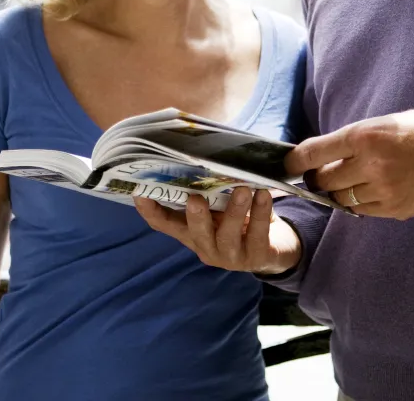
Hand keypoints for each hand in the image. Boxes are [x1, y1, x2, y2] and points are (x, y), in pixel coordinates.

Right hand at [134, 188, 301, 274]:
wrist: (274, 248)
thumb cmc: (240, 220)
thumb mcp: (220, 207)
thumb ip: (209, 189)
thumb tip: (200, 156)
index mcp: (192, 232)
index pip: (165, 224)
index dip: (150, 211)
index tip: (139, 193)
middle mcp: (207, 247)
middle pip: (195, 233)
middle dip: (195, 216)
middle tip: (195, 198)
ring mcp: (230, 256)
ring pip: (228, 235)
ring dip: (234, 211)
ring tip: (244, 190)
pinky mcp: (256, 257)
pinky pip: (257, 235)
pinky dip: (260, 213)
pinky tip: (264, 195)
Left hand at [286, 108, 413, 219]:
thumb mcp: (384, 123)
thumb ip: (353, 140)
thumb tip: (322, 157)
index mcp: (365, 136)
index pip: (314, 152)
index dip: (295, 161)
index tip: (287, 165)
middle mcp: (371, 164)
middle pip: (325, 180)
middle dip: (318, 178)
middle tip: (318, 175)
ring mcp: (384, 189)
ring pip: (342, 199)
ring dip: (338, 192)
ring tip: (346, 183)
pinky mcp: (395, 208)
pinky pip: (362, 211)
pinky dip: (358, 203)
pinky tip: (366, 192)